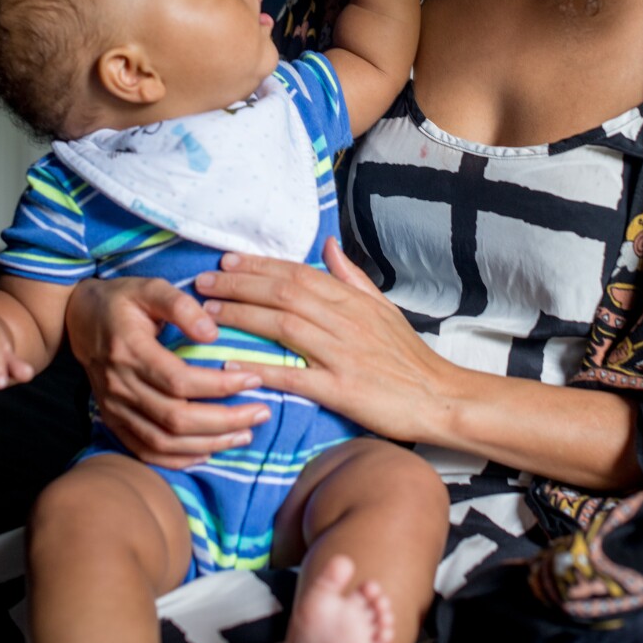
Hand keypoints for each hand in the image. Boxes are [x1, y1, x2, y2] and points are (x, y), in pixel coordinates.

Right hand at [65, 278, 273, 466]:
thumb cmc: (121, 300)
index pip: (179, 381)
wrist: (78, 318)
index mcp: (129, 352)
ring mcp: (115, 408)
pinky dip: (179, 459)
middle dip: (224, 421)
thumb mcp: (150, 287)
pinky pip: (146, 451)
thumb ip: (180, 306)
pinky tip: (209, 453)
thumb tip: (212, 333)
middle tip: (262, 411)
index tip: (254, 378)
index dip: (219, 385)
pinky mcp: (115, 421)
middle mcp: (120, 386)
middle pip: (175, 419)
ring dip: (208, 444)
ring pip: (164, 441)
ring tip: (245, 434)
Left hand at [194, 238, 454, 439]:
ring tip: (208, 313)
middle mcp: (344, 320)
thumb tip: (327, 246)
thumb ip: (351, 277)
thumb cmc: (408, 356)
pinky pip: (295, 375)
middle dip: (240, 284)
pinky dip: (261, 367)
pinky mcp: (342, 389)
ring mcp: (342, 353)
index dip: (259, 265)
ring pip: (284, 325)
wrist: (439, 397)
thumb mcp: (383, 307)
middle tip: (203, 281)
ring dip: (243, 316)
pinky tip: (231, 364)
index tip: (226, 261)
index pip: (298, 273)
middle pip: (284, 293)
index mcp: (352, 299)